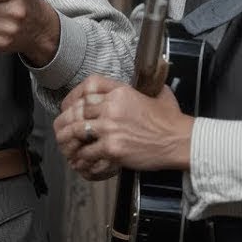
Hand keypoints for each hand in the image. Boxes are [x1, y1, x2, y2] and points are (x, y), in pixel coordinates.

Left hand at [53, 75, 193, 180]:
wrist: (180, 141)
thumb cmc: (170, 120)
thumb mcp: (155, 93)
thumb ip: (140, 87)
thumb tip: (142, 80)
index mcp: (120, 91)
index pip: (87, 88)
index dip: (73, 97)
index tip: (68, 106)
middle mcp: (112, 107)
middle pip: (77, 110)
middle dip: (65, 120)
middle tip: (61, 128)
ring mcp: (111, 128)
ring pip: (76, 131)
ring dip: (67, 140)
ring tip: (65, 145)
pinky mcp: (113, 148)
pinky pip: (88, 152)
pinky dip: (81, 158)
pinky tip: (79, 161)